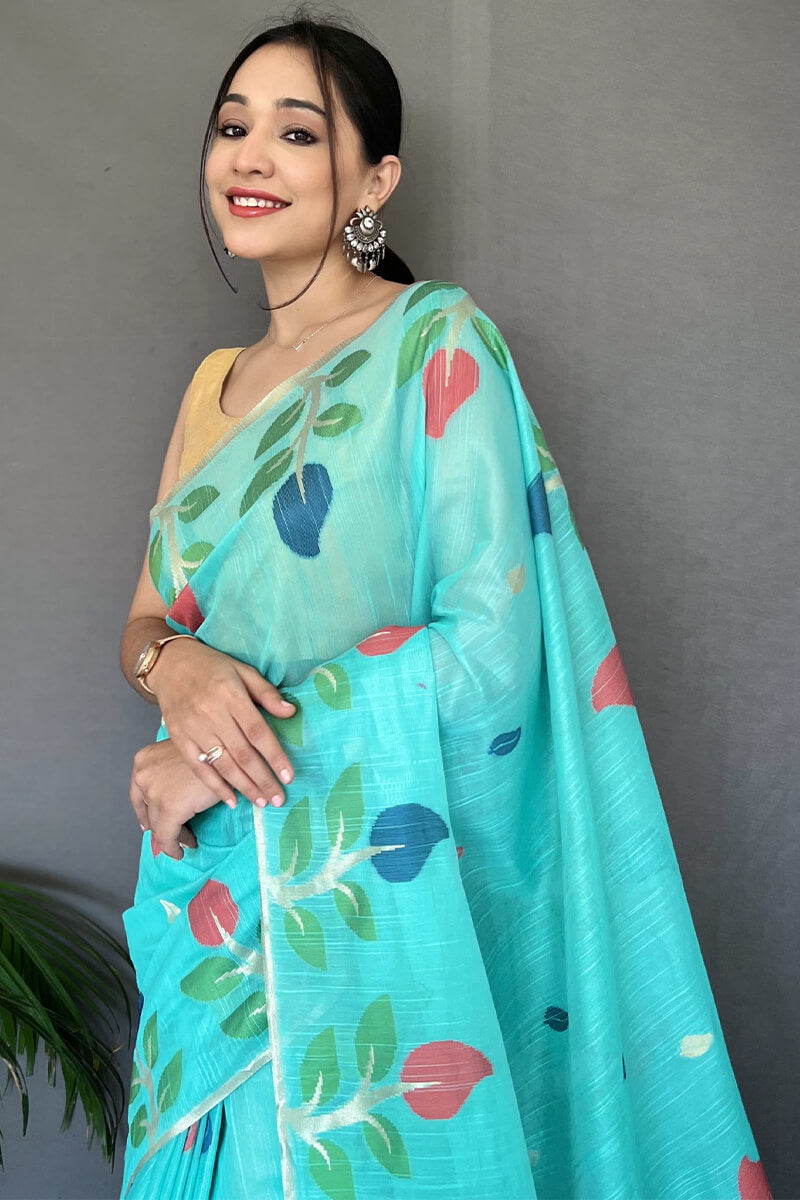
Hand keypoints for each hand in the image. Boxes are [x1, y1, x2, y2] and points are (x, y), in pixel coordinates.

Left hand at [129, 738, 219, 859]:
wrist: (228, 753)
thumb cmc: (212, 751)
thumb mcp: (182, 755)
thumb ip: (171, 772)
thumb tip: (172, 797)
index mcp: (144, 760)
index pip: (138, 793)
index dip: (144, 811)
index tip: (148, 823)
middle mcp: (144, 775)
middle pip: (149, 811)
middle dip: (160, 825)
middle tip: (172, 834)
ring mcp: (155, 793)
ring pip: (158, 826)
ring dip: (172, 836)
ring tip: (187, 840)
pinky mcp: (170, 809)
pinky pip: (167, 837)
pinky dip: (172, 848)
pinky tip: (181, 851)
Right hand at [145, 638, 296, 810]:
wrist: (170, 665)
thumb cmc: (212, 667)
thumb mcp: (243, 670)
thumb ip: (266, 693)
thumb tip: (291, 712)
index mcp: (230, 694)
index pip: (257, 732)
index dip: (274, 756)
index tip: (289, 776)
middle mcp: (211, 713)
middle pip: (242, 753)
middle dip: (263, 780)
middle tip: (279, 799)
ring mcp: (192, 728)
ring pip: (223, 764)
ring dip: (244, 787)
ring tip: (262, 802)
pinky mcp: (178, 738)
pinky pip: (198, 767)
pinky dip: (215, 786)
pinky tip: (231, 801)